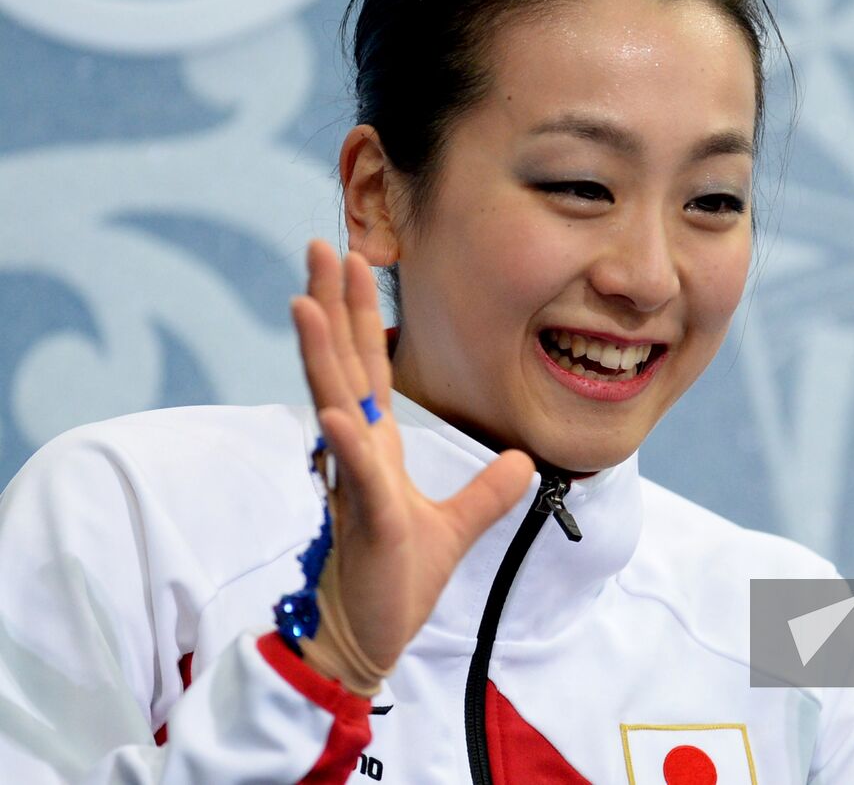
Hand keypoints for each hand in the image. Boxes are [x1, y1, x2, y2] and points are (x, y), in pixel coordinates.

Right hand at [289, 239, 533, 675]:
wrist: (369, 636)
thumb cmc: (398, 580)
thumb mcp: (456, 526)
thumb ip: (487, 491)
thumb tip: (521, 459)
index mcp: (377, 447)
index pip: (370, 368)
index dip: (362, 316)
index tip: (357, 263)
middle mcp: (358, 452)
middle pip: (345, 365)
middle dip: (333, 306)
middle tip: (320, 245)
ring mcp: (356, 480)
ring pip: (335, 402)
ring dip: (321, 352)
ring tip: (306, 300)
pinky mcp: (365, 518)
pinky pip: (354, 473)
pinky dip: (346, 443)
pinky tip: (335, 411)